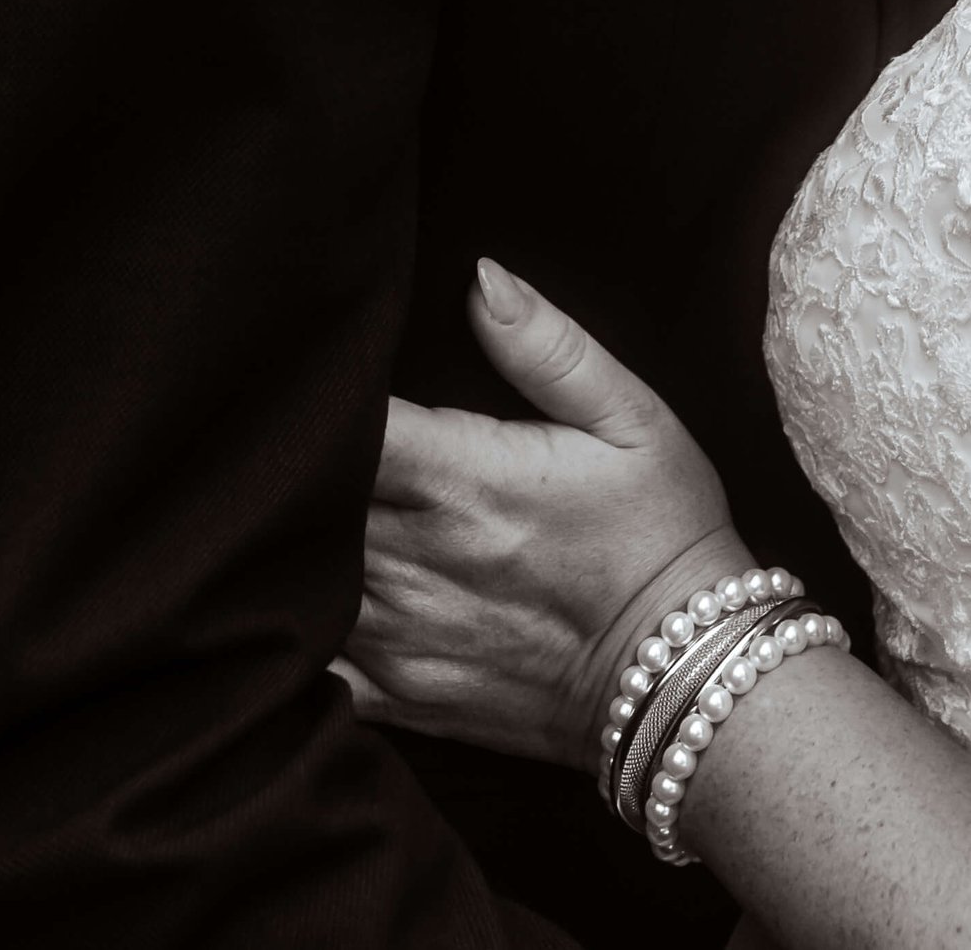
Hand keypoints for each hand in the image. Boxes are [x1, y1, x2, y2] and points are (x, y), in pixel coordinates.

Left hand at [334, 260, 748, 769]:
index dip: (315, 397)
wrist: (685, 677)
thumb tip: (480, 276)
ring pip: (293, 576)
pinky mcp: (397, 694)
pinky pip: (304, 666)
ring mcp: (400, 637)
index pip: (347, 429)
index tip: (315, 372)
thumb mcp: (632, 418)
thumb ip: (547, 346)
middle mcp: (418, 561)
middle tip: (286, 428)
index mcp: (464, 480)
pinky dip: (287, 626)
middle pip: (304, 498)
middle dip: (294, 460)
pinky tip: (298, 592)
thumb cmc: (662, 531)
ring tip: (289, 500)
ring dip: (289, 537)